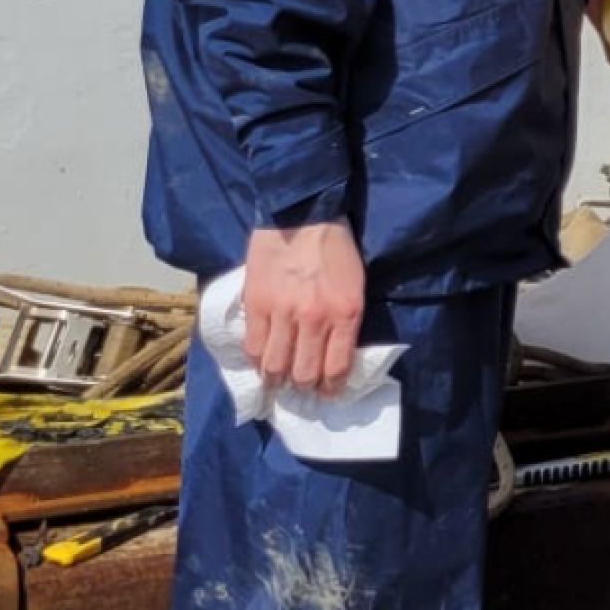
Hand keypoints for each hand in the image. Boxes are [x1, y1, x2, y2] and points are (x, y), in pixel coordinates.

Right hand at [240, 222, 367, 394]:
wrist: (303, 215)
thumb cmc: (335, 250)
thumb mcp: (355, 286)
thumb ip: (346, 322)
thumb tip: (334, 356)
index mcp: (345, 314)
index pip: (337, 367)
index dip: (330, 389)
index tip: (326, 394)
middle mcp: (315, 318)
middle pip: (304, 373)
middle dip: (303, 387)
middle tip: (300, 388)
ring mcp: (283, 312)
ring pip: (275, 365)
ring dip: (276, 379)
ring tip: (276, 381)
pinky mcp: (256, 303)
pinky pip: (253, 345)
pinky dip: (256, 360)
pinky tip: (260, 362)